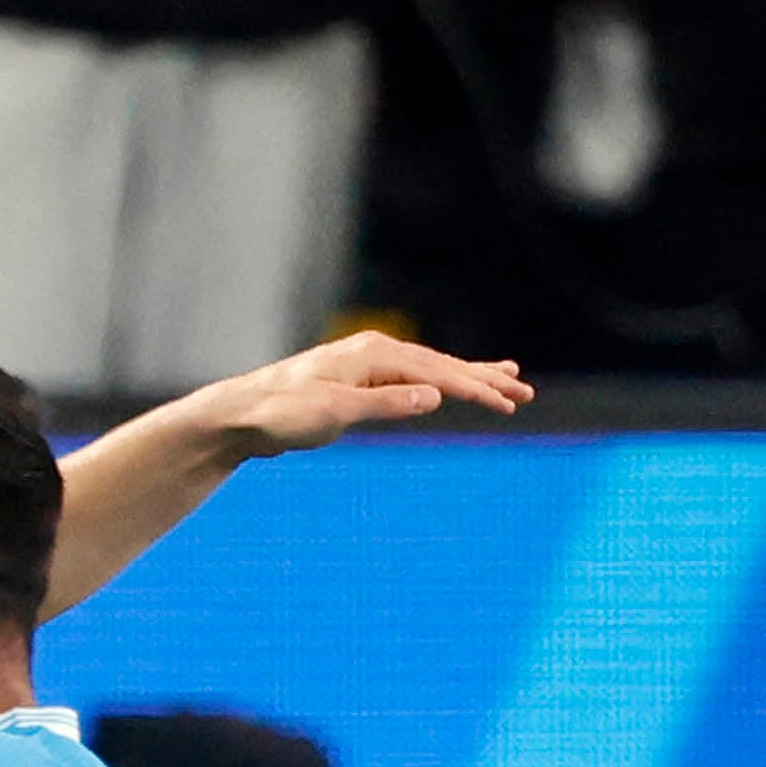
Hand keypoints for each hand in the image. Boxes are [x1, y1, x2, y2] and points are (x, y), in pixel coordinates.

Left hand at [206, 332, 531, 458]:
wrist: (241, 414)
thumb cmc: (283, 413)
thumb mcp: (336, 411)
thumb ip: (387, 404)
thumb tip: (435, 396)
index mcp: (374, 354)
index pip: (438, 372)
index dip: (476, 389)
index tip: (509, 403)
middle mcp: (373, 351)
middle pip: (440, 365)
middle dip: (483, 380)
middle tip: (524, 392)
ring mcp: (365, 365)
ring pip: (427, 370)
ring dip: (464, 378)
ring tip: (502, 381)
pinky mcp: (356, 382)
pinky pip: (408, 380)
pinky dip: (435, 384)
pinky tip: (445, 390)